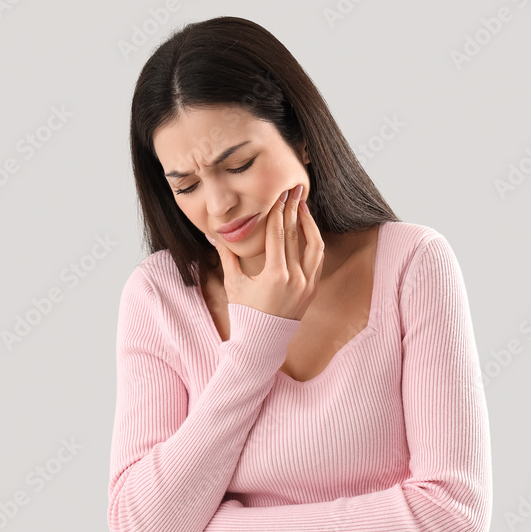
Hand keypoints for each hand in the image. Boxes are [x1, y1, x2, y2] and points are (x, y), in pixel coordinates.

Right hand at [211, 184, 324, 320]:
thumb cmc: (245, 313)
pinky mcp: (312, 289)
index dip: (278, 212)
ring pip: (314, 245)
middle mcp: (295, 279)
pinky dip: (314, 241)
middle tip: (294, 189)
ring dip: (309, 223)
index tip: (279, 194)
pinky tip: (307, 229)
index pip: (278, 235)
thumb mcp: (234, 284)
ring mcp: (307, 284)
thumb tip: (213, 234)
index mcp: (275, 276)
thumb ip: (227, 256)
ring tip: (303, 206)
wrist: (262, 341)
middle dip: (294, 209)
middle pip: (295, 235)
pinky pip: (317, 259)